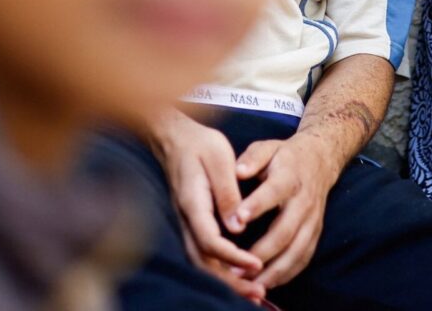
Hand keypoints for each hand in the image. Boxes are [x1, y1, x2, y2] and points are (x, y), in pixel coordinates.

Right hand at [148, 110, 265, 302]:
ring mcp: (186, 222)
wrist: (174, 136)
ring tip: (253, 292)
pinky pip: (204, 253)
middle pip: (204, 261)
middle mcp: (186, 218)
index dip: (233, 257)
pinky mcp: (192, 222)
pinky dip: (221, 268)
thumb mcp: (219, 158)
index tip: (257, 264)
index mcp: (192, 203)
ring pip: (202, 261)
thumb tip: (238, 226)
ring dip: (226, 279)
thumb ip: (228, 192)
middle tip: (257, 293)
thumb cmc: (199, 143)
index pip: (210, 241)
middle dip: (230, 281)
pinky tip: (239, 274)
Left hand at [232, 134, 338, 289]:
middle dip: (261, 251)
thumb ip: (252, 157)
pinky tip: (268, 283)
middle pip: (285, 230)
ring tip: (250, 281)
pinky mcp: (315, 232)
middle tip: (236, 265)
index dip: (257, 206)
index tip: (238, 219)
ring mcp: (312, 219)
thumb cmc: (284, 156)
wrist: (320, 159)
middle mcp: (303, 201)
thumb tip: (238, 171)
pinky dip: (287, 274)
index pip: (274, 192)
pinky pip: (303, 258)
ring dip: (274, 269)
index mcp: (290, 176)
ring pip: (296, 250)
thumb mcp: (268, 147)